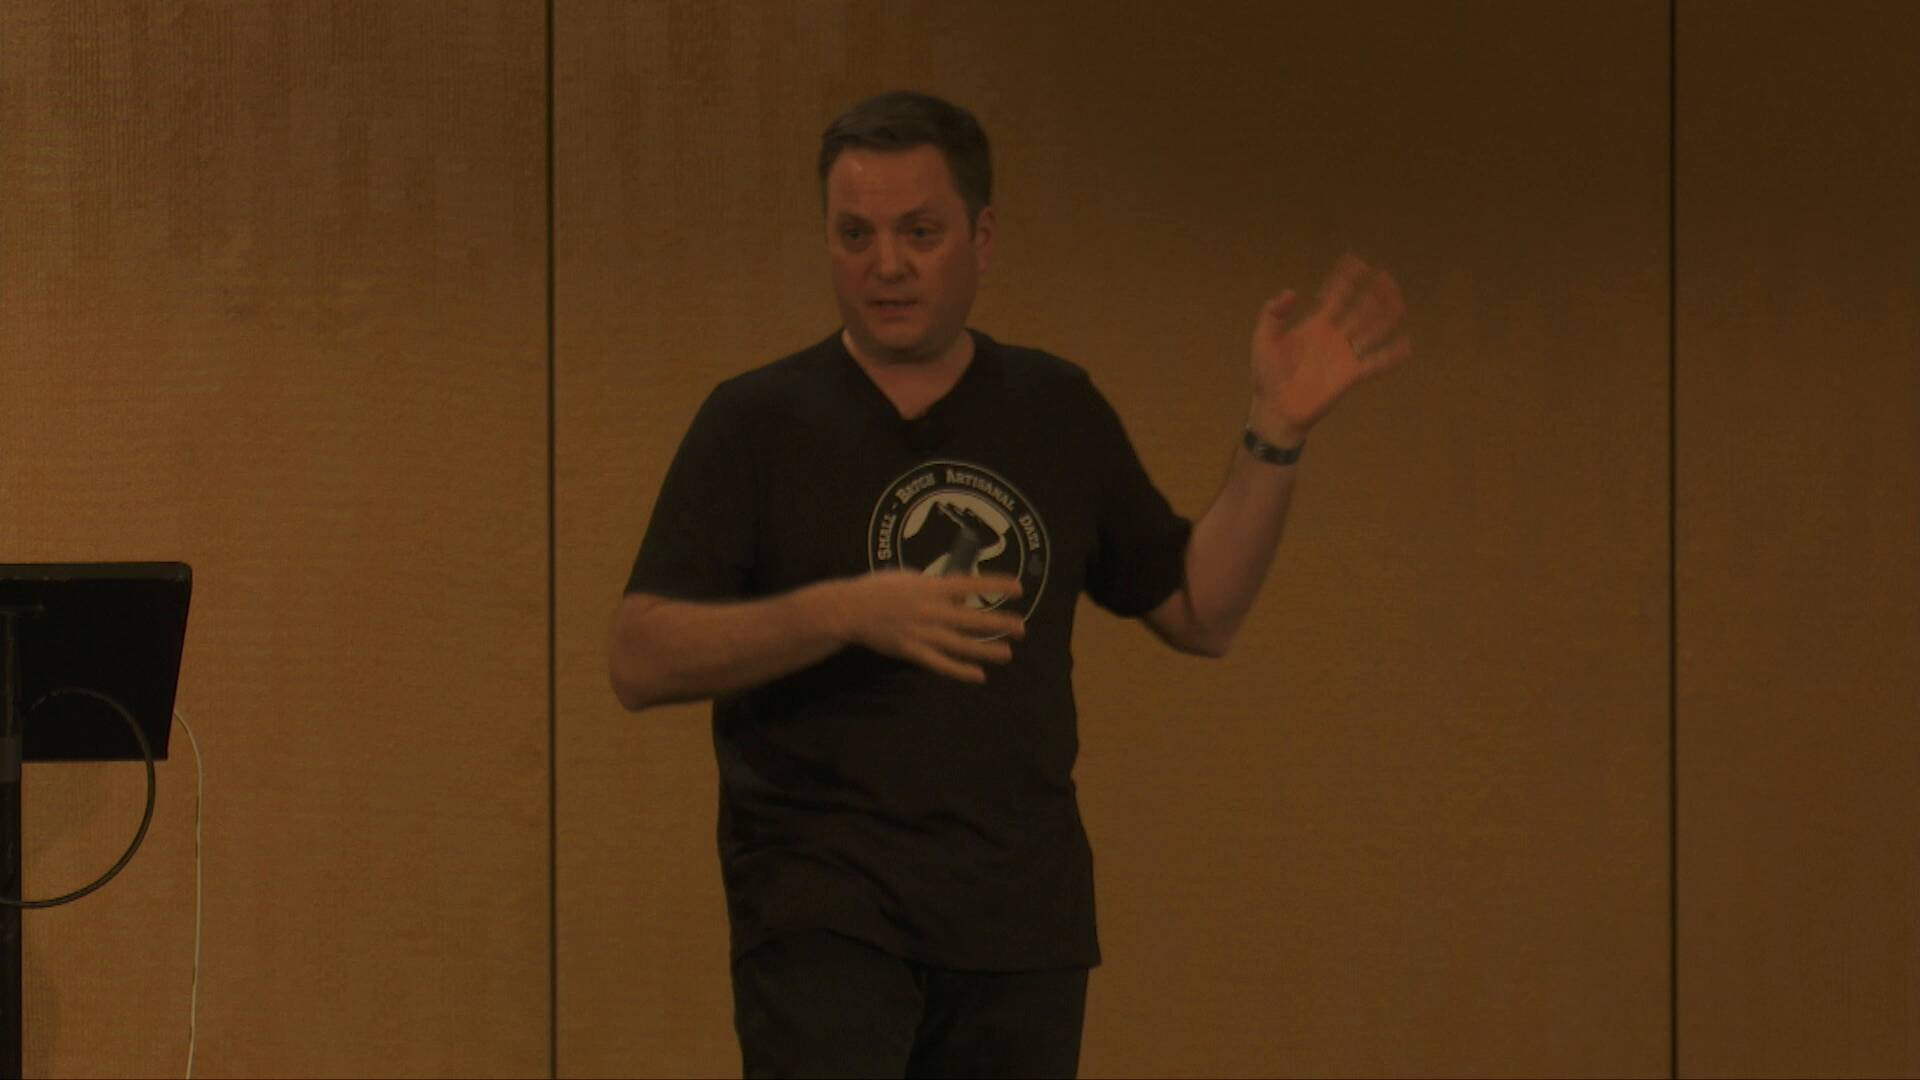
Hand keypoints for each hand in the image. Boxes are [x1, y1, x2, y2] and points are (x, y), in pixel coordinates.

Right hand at [835, 570, 1025, 681]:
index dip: (996, 586)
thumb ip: (936, 585)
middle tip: (1021, 627)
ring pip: (962, 644)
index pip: (971, 585)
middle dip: (999, 623)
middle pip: (973, 619)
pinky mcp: (913, 652)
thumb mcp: (909, 577)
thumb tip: (961, 594)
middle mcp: (932, 610)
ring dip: (986, 650)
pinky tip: (978, 676)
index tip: (1019, 589)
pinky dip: (960, 671)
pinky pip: (941, 664)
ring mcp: (923, 633)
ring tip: (1008, 654)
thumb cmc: (880, 588)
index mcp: (932, 587)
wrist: (850, 610)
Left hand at [1248, 253, 1412, 444]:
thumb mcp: (1263, 340)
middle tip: (1385, 275)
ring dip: (1385, 315)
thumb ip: (1273, 314)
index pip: (1334, 296)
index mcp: (1315, 325)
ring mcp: (1344, 355)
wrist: (1274, 408)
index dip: (1345, 278)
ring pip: (1371, 330)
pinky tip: (1407, 344)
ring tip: (1399, 299)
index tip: (1356, 260)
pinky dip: (1392, 354)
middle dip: (1372, 292)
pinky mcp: (1351, 375)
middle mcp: (1334, 336)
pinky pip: (1376, 362)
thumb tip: (1292, 292)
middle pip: (1359, 309)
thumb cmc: (1266, 375)